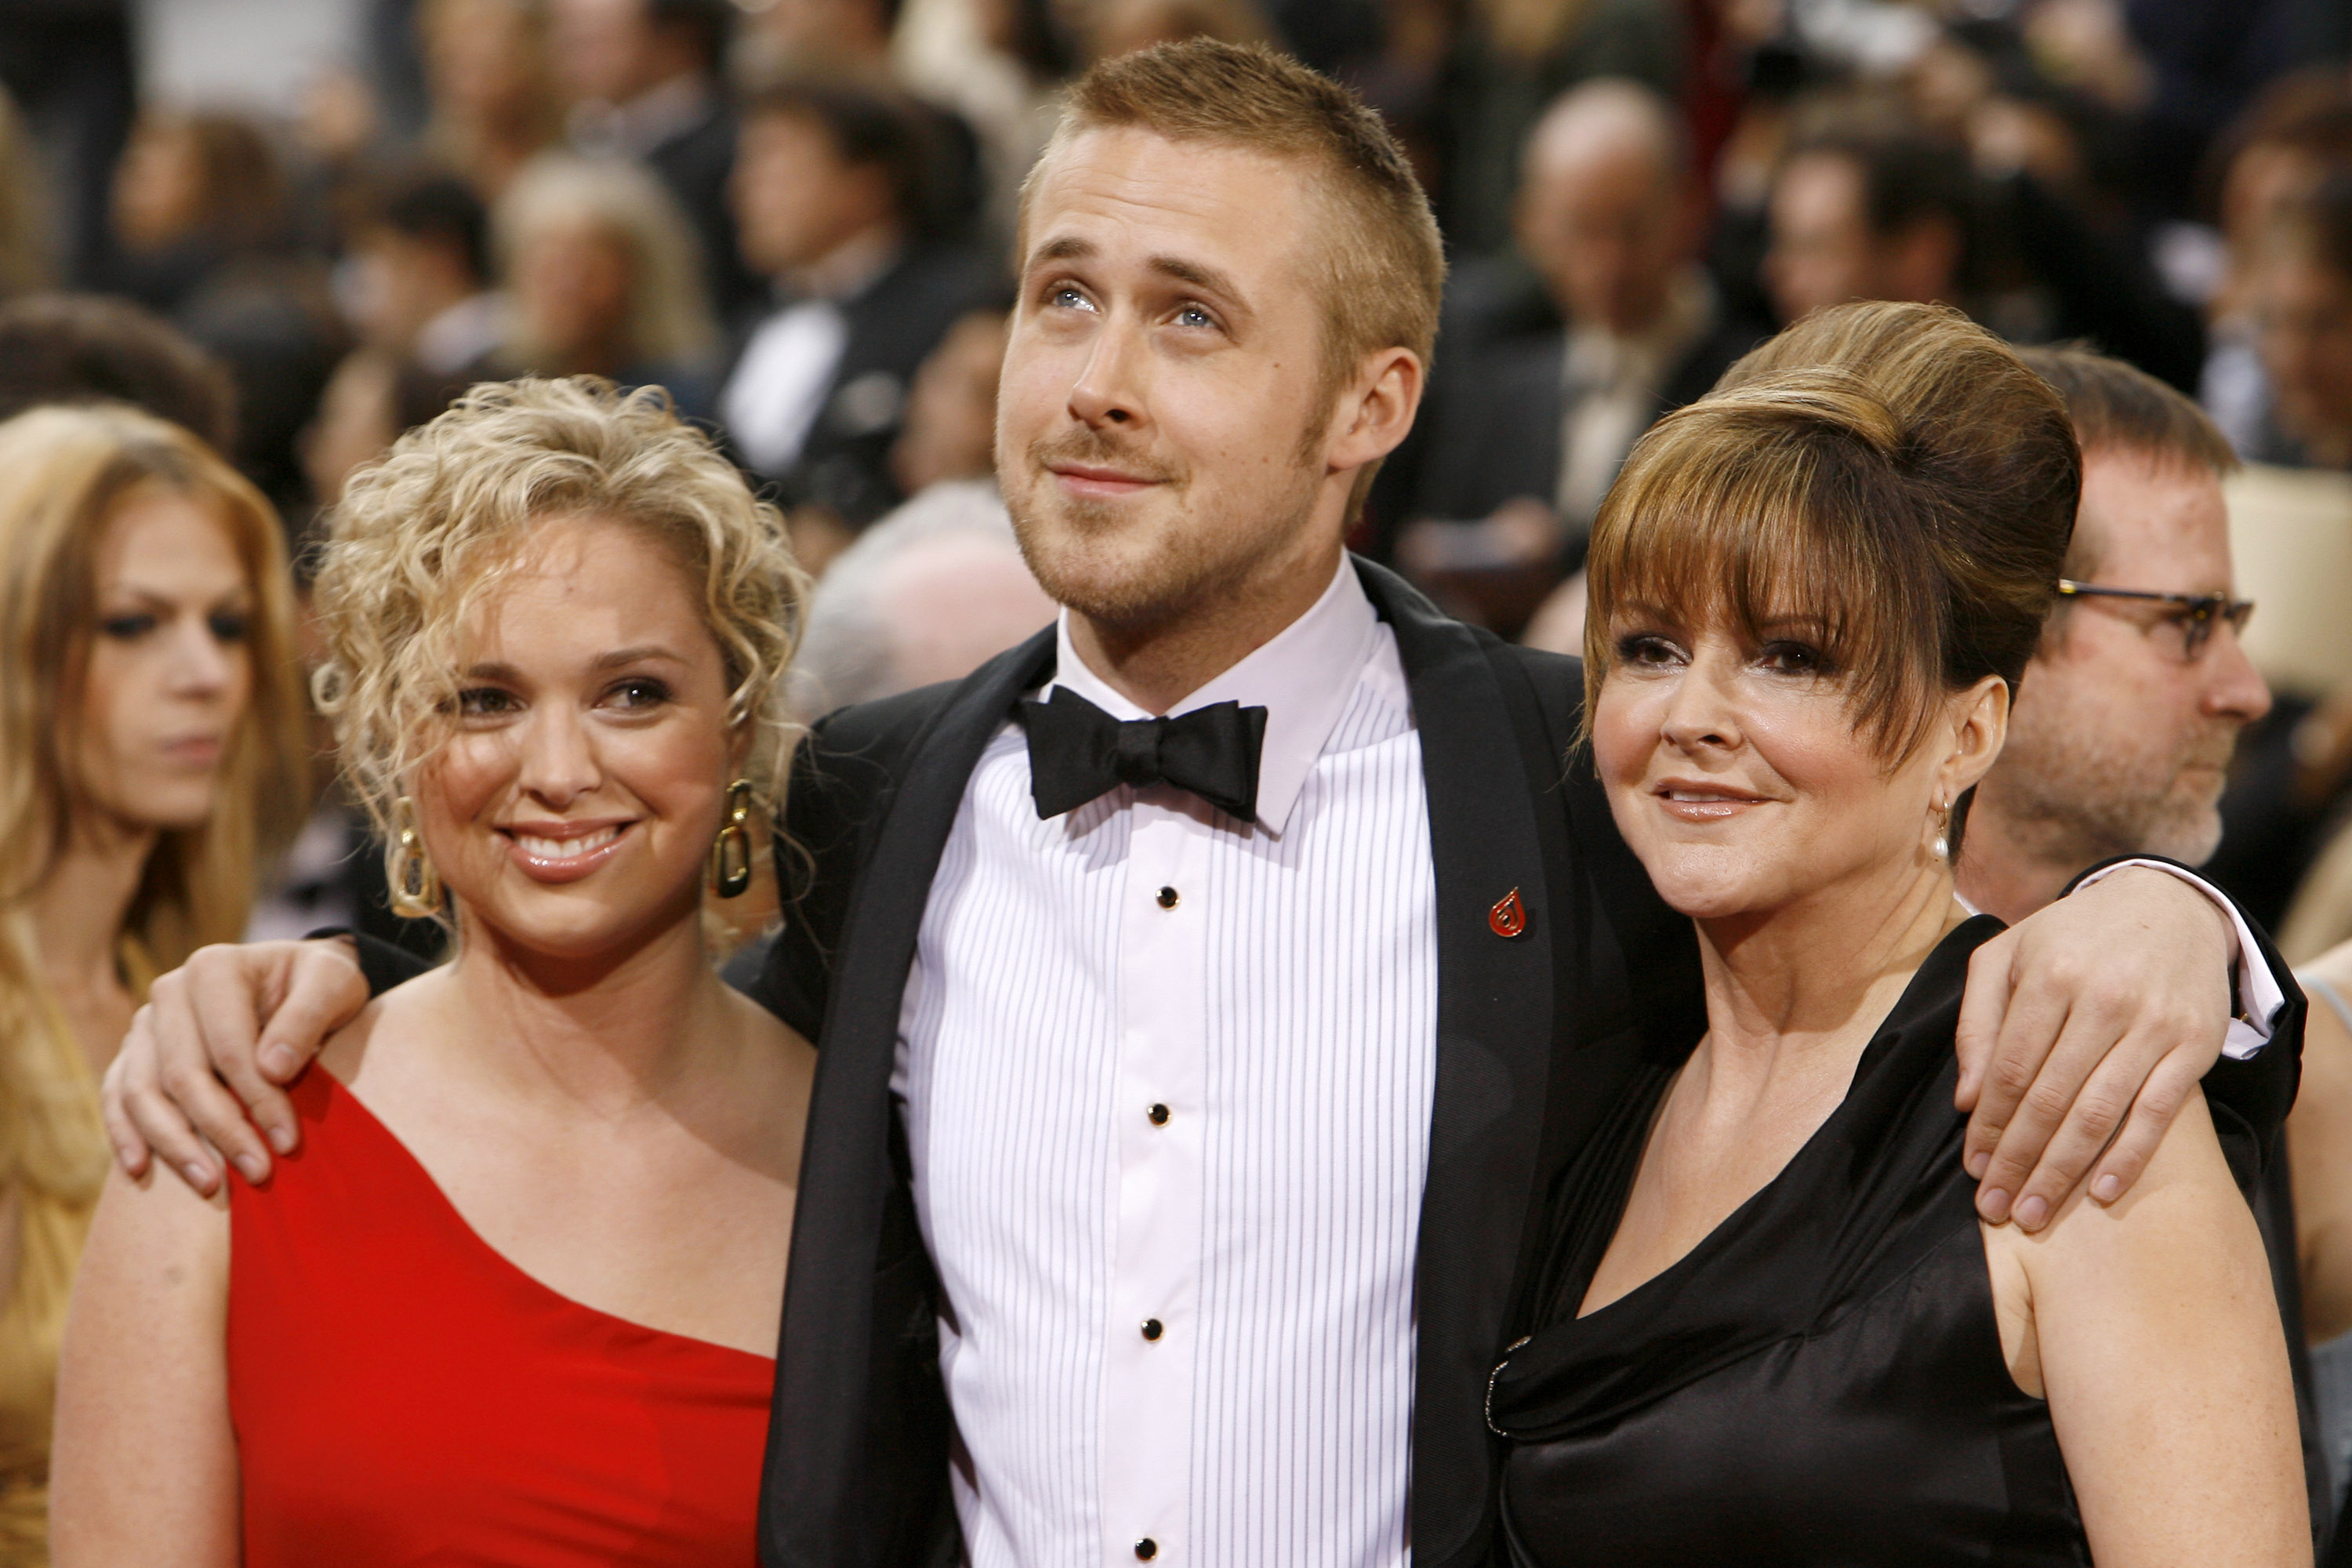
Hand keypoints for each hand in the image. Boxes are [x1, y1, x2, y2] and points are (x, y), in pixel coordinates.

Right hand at [101, 938, 368, 1194]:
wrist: (296, 979)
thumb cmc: (319, 982)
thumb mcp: (335, 983)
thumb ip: (309, 1016)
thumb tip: (273, 1068)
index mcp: (214, 969)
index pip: (230, 1048)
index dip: (258, 1098)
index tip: (288, 1141)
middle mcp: (170, 991)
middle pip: (183, 1075)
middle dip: (221, 1130)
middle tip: (258, 1173)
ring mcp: (147, 1024)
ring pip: (143, 1091)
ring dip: (173, 1143)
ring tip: (210, 1184)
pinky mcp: (136, 1052)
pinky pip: (117, 1096)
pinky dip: (125, 1132)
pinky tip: (140, 1169)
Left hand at [1954, 867, 2234, 1229]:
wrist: (2170, 908)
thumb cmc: (2071, 938)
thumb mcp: (2007, 957)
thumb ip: (1977, 1022)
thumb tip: (1967, 1099)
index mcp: (2049, 976)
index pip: (2008, 1069)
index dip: (1988, 1125)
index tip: (1974, 1167)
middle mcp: (2103, 999)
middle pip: (2049, 1099)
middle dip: (2017, 1160)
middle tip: (1995, 1208)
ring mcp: (2154, 1024)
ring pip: (2099, 1113)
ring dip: (2062, 1171)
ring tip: (2034, 1212)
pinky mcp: (2196, 1045)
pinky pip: (2158, 1113)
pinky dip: (2129, 1157)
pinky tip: (2102, 1193)